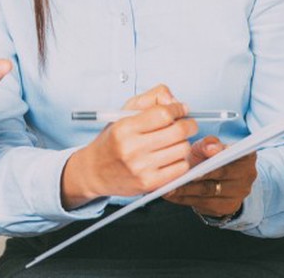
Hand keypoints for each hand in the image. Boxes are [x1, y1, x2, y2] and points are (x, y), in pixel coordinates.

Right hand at [62, 85, 197, 208]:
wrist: (95, 171)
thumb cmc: (112, 140)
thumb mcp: (124, 113)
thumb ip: (150, 99)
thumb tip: (175, 101)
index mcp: (124, 128)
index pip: (163, 114)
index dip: (178, 108)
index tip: (181, 108)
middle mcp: (132, 148)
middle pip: (178, 131)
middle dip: (189, 124)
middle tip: (187, 123)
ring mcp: (141, 168)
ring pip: (183, 149)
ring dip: (184, 142)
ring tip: (174, 141)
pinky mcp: (150, 184)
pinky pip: (181, 168)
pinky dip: (181, 160)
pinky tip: (171, 156)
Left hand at [163, 136, 256, 217]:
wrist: (214, 176)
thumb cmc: (208, 157)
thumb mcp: (206, 146)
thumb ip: (207, 144)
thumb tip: (210, 148)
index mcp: (245, 155)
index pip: (232, 155)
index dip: (216, 157)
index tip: (197, 161)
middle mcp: (247, 176)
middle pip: (219, 176)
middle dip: (195, 177)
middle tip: (175, 177)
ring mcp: (239, 194)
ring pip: (208, 192)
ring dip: (186, 190)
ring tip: (168, 187)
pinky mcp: (226, 208)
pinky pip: (203, 204)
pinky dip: (184, 199)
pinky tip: (170, 194)